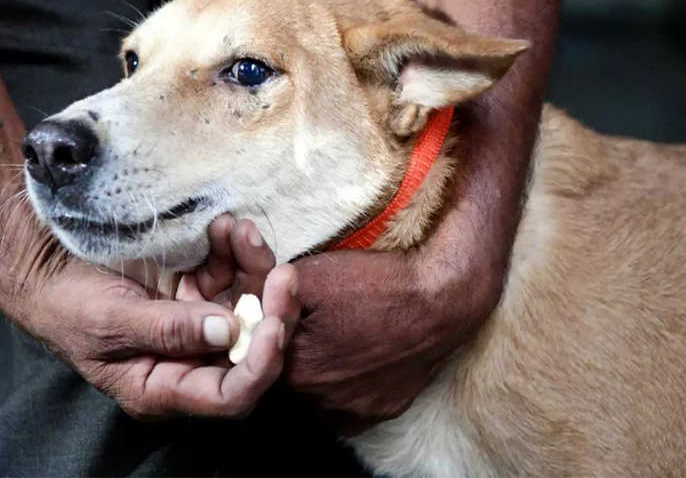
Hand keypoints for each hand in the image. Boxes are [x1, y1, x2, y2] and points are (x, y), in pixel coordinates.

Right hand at [0, 220, 299, 419]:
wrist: (47, 265)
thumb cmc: (68, 303)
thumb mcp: (110, 320)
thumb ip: (167, 330)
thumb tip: (227, 331)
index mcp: (164, 386)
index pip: (230, 395)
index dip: (260, 365)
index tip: (272, 324)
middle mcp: (190, 360)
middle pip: (252, 349)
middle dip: (273, 312)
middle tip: (283, 274)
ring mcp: (198, 323)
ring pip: (249, 305)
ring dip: (254, 268)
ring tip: (240, 231)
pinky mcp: (198, 291)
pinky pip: (232, 274)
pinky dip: (235, 249)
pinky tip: (225, 227)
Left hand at [192, 210, 502, 433]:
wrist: (445, 298)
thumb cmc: (377, 283)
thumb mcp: (309, 274)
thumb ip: (266, 293)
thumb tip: (240, 301)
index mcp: (294, 364)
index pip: (258, 353)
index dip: (263, 329)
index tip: (274, 312)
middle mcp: (318, 396)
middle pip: (286, 372)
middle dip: (289, 348)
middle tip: (308, 319)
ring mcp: (351, 408)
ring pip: (316, 390)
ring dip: (316, 368)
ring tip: (335, 334)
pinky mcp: (380, 411)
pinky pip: (348, 408)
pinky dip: (345, 388)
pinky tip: (352, 361)